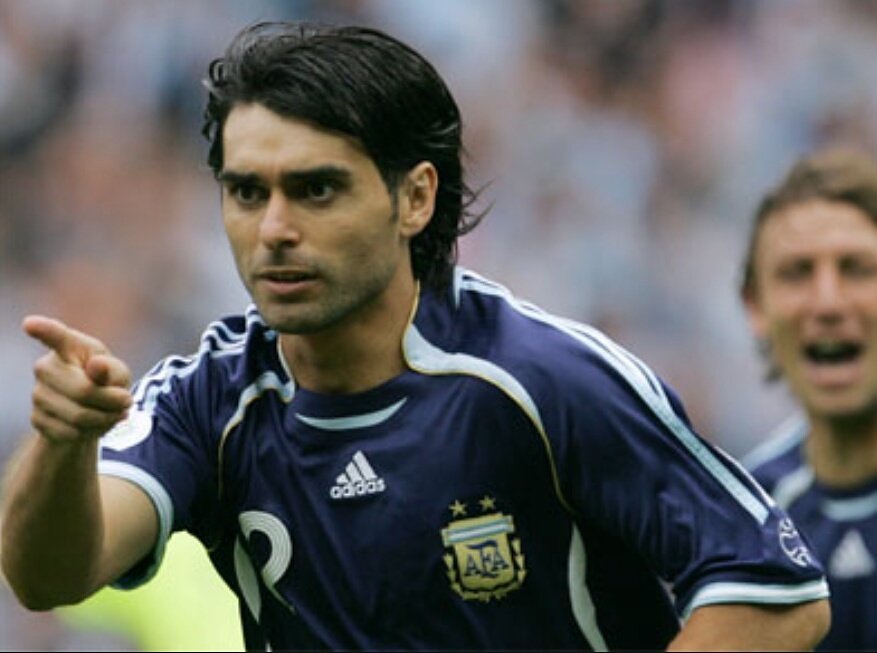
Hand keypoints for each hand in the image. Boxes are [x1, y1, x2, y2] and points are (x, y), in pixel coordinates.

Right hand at [23, 315, 132, 443]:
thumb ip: (110, 370)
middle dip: (113, 402)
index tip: (30, 324)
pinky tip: (95, 424)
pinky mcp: (37, 419)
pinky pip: (71, 433)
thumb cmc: (107, 382)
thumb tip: (97, 366)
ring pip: (79, 416)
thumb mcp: (117, 373)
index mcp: (68, 346)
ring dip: (106, 419)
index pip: (55, 336)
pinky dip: (92, 433)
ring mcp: (38, 394)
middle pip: (83, 391)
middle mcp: (46, 367)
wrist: (89, 411)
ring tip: (114, 413)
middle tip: (127, 401)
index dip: (43, 329)